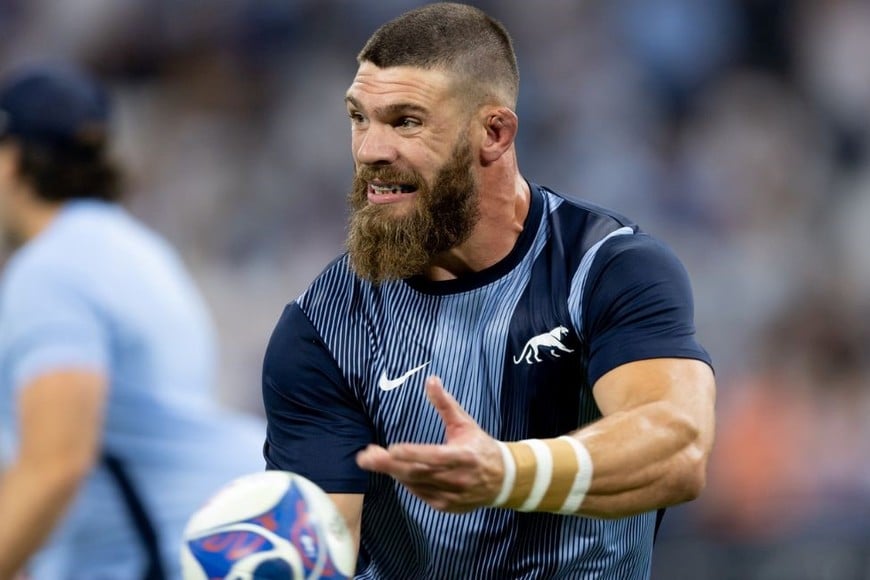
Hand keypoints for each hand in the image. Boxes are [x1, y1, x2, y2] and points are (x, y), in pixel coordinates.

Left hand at [356, 376, 503, 511]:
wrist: (504, 480)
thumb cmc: (480, 446)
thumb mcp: (465, 423)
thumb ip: (445, 403)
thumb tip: (430, 379)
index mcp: (465, 456)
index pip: (436, 457)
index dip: (414, 454)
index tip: (391, 448)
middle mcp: (458, 479)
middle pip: (418, 473)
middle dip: (389, 465)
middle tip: (365, 456)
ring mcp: (452, 496)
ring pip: (415, 485)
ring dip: (393, 472)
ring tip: (372, 459)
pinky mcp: (446, 506)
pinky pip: (420, 494)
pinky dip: (406, 482)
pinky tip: (394, 470)